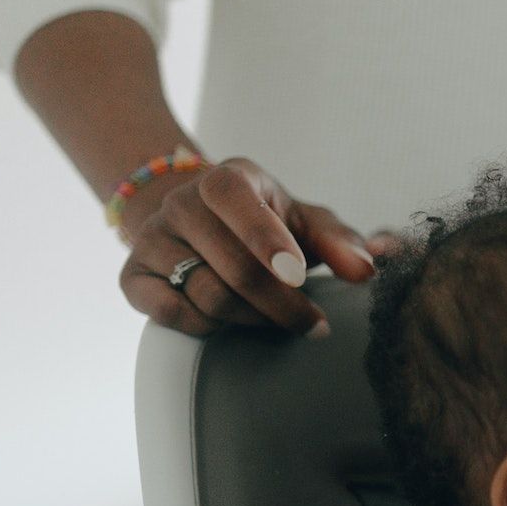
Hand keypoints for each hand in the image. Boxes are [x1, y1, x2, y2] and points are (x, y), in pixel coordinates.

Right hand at [118, 157, 376, 336]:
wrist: (197, 221)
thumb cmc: (265, 222)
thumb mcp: (305, 222)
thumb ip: (341, 241)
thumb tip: (374, 265)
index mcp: (227, 179)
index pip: (236, 201)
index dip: (266, 240)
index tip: (298, 275)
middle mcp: (181, 203)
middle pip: (234, 267)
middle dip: (282, 305)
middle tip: (314, 324)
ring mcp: (152, 239)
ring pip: (207, 296)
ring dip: (252, 319)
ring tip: (276, 319)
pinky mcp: (132, 276)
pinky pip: (170, 314)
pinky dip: (207, 327)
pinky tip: (229, 320)